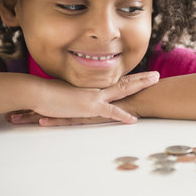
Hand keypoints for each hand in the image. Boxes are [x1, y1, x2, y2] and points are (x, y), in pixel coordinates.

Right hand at [5, 71, 158, 125]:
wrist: (38, 92)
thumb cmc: (49, 94)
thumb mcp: (67, 93)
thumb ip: (78, 94)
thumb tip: (81, 97)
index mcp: (93, 86)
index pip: (116, 81)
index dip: (130, 78)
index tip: (142, 76)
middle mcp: (97, 89)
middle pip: (125, 82)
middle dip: (142, 79)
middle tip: (157, 75)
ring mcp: (95, 97)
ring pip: (123, 89)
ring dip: (140, 85)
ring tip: (155, 81)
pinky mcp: (90, 107)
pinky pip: (110, 112)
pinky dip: (122, 115)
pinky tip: (133, 120)